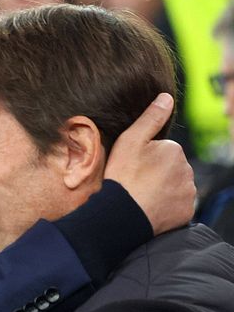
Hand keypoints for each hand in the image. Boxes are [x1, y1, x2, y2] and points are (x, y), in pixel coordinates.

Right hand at [103, 93, 194, 234]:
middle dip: (157, 173)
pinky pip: (177, 205)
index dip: (146, 158)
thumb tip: (167, 97)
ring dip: (162, 189)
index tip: (132, 167)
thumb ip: (150, 117)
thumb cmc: (123, 176)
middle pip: (170, 168)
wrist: (123, 214)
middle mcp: (187, 169)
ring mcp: (188, 192)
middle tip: (135, 182)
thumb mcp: (130, 141)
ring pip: (175, 186)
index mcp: (174, 149)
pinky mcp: (186, 211)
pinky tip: (149, 207)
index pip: (163, 150)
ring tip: (141, 196)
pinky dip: (166, 206)